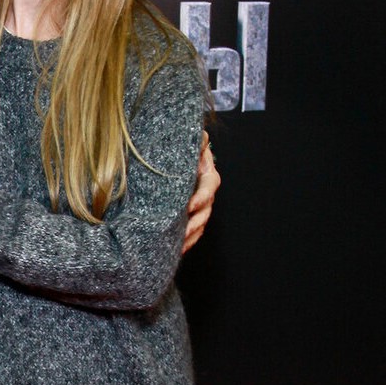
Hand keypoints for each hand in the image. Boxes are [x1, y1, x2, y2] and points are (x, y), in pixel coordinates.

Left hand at [182, 131, 219, 253]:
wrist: (176, 157)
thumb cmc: (183, 149)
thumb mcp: (189, 142)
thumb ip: (197, 140)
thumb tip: (202, 135)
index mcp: (208, 175)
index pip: (209, 188)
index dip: (201, 198)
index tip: (189, 206)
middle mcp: (206, 192)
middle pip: (205, 211)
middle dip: (194, 224)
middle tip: (183, 232)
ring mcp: (200, 206)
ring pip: (199, 224)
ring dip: (190, 236)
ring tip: (178, 245)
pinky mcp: (190, 215)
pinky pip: (192, 231)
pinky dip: (186, 240)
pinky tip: (176, 249)